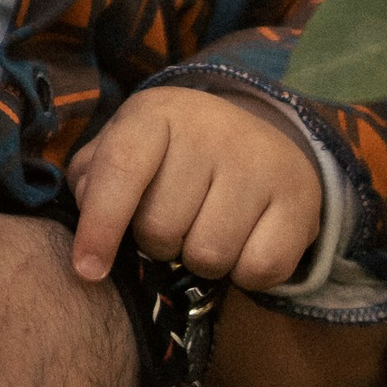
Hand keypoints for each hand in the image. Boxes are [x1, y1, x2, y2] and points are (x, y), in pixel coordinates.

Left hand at [67, 91, 321, 292]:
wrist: (259, 139)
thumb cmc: (173, 156)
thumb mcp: (126, 149)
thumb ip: (91, 180)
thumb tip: (85, 226)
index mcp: (158, 112)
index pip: (121, 169)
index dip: (99, 226)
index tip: (87, 271)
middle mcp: (212, 128)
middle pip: (161, 229)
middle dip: (157, 243)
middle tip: (174, 221)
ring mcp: (262, 162)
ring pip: (208, 256)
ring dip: (199, 261)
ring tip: (206, 229)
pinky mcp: (301, 199)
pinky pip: (257, 271)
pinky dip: (244, 275)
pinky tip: (244, 243)